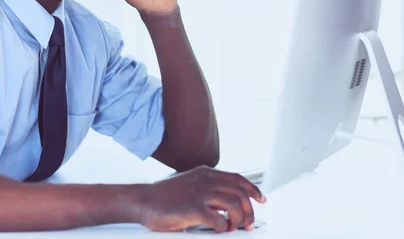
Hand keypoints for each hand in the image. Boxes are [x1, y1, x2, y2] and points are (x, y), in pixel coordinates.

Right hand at [137, 166, 266, 232]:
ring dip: (239, 220)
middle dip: (250, 210)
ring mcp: (200, 194)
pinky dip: (224, 227)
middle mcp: (206, 181)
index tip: (261, 199)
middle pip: (240, 192)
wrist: (142, 200)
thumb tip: (226, 204)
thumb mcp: (189, 184)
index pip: (238, 178)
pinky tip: (219, 230)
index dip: (253, 189)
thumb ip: (207, 188)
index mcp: (206, 173)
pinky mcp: (194, 209)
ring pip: (234, 205)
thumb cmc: (163, 196)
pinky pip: (219, 220)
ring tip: (234, 229)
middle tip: (249, 224)